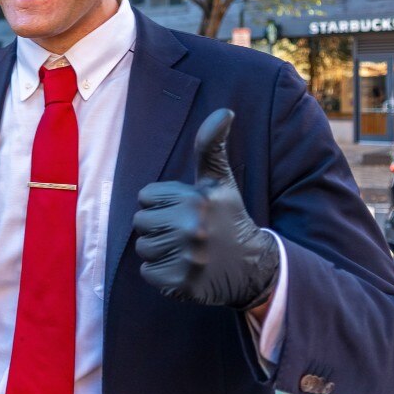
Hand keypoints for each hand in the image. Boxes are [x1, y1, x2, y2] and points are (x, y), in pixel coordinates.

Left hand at [133, 109, 278, 309]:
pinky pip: (148, 273)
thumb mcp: (220, 181)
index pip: (145, 197)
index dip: (162, 203)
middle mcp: (192, 226)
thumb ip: (211, 146)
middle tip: (186, 232)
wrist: (253, 266)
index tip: (186, 210)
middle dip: (158, 227)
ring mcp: (188, 257)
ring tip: (186, 249)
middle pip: (140, 223)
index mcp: (197, 198)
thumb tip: (224, 111)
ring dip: (159, 250)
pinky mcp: (182, 283)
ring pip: (143, 248)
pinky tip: (184, 268)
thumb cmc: (229, 217)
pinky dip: (162, 274)